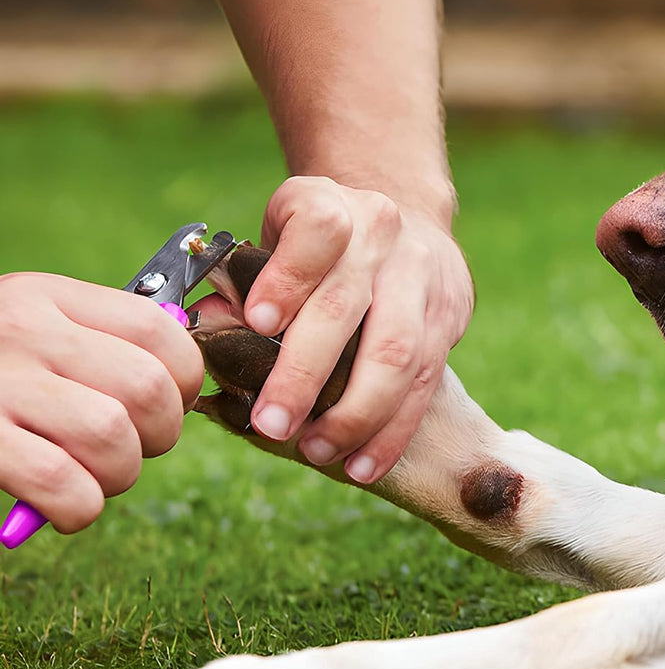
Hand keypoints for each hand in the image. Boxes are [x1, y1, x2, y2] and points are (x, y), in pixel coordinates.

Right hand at [0, 274, 204, 531]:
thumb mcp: (31, 330)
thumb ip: (97, 343)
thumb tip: (181, 381)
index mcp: (47, 297)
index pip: (157, 327)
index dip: (185, 377)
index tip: (171, 403)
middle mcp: (22, 332)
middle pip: (146, 387)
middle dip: (160, 434)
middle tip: (133, 448)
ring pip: (111, 436)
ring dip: (120, 474)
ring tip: (96, 477)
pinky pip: (61, 483)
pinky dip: (81, 507)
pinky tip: (66, 507)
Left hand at [238, 176, 472, 482]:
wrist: (405, 220)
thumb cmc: (322, 245)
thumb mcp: (279, 237)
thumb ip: (247, 281)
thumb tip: (210, 328)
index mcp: (332, 206)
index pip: (318, 231)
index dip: (288, 277)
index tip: (256, 323)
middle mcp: (383, 236)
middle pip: (348, 306)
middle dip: (306, 373)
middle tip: (271, 423)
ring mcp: (422, 278)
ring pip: (398, 354)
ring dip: (354, 414)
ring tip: (317, 450)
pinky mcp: (449, 318)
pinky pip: (425, 385)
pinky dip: (392, 432)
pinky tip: (362, 463)